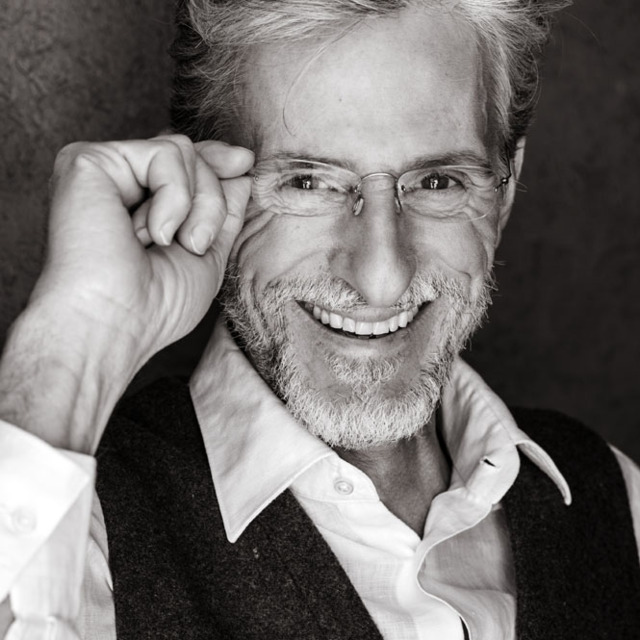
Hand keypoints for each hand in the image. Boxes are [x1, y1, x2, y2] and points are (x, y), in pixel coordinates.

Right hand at [33, 134, 252, 368]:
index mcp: (140, 204)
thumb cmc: (158, 306)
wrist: (116, 323)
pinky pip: (163, 152)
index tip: (246, 162)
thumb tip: (241, 165)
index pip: (184, 165)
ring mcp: (103, 171)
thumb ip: (223, 209)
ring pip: (182, 150)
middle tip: (196, 244)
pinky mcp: (87, 161)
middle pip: (191, 156)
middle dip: (212, 201)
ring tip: (168, 243)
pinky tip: (150, 232)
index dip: (217, 160)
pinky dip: (174, 197)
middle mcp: (119, 184)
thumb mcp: (208, 254)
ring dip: (195, 205)